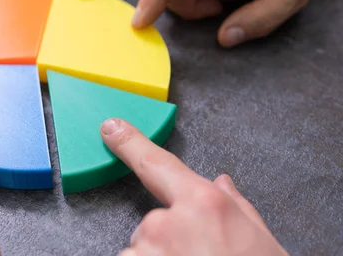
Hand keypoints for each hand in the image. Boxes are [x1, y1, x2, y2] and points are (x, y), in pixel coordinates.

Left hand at [100, 118, 288, 255]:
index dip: (131, 143)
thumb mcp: (261, 241)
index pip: (157, 163)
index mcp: (203, 203)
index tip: (110, 128)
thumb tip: (221, 182)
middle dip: (170, 238)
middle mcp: (166, 222)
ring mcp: (146, 251)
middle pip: (154, 221)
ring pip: (143, 249)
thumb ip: (235, 206)